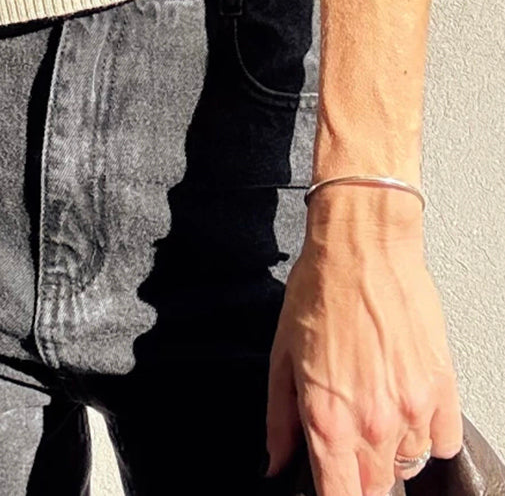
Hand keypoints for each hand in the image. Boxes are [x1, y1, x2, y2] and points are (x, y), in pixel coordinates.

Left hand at [266, 192, 463, 495]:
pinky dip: (426, 433)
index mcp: (328, 419)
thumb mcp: (282, 356)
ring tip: (375, 407)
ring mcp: (412, 410)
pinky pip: (441, 442)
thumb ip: (280, 420)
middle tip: (347, 437)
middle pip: (373, 488)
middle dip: (358, 473)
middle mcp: (373, 424)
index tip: (328, 485)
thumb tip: (275, 462)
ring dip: (390, 450)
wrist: (363, 246)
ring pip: (407, 464)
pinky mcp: (441, 390)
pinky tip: (406, 404)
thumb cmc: (320, 290)